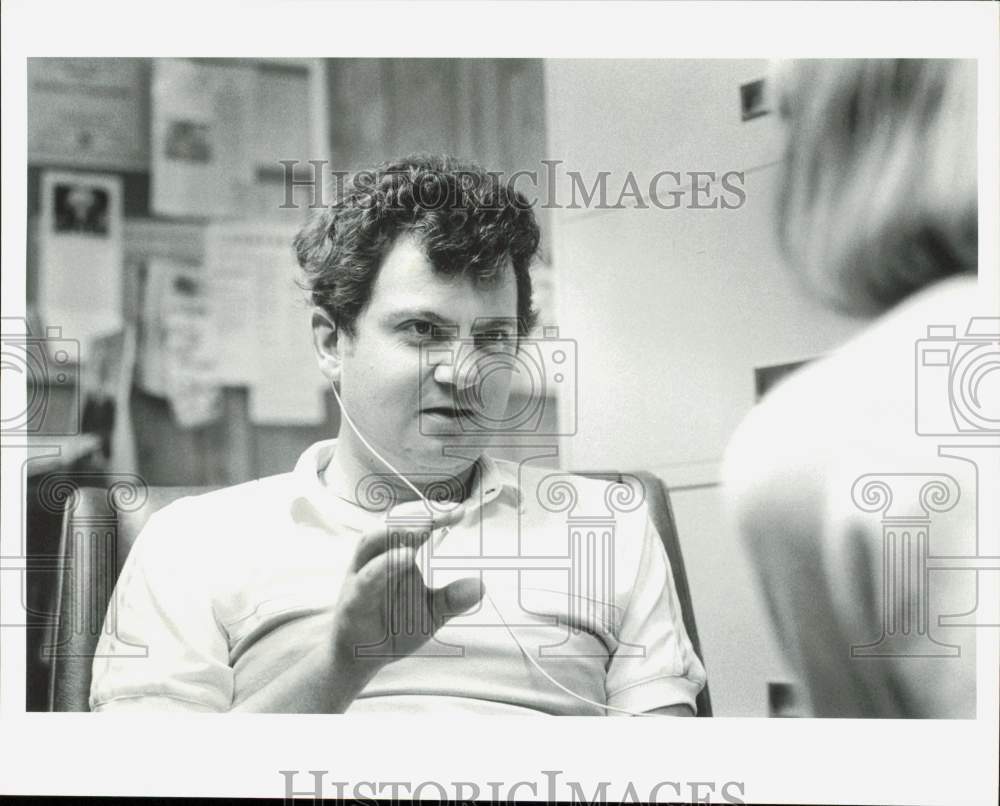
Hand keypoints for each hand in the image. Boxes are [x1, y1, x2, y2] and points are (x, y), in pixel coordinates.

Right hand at [330, 500, 483, 679]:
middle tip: (448, 512)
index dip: (435, 514)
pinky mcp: (354, 599)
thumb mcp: (431, 613)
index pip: (413, 524)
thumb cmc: (393, 627)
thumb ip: (452, 599)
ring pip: (373, 542)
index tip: (461, 510)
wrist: (361, 659)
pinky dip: (384, 565)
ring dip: (399, 531)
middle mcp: (375, 558)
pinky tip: (406, 557)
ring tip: (426, 526)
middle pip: (392, 523)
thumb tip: (481, 586)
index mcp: (394, 554)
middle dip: (420, 514)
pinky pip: (367, 578)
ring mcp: (362, 577)